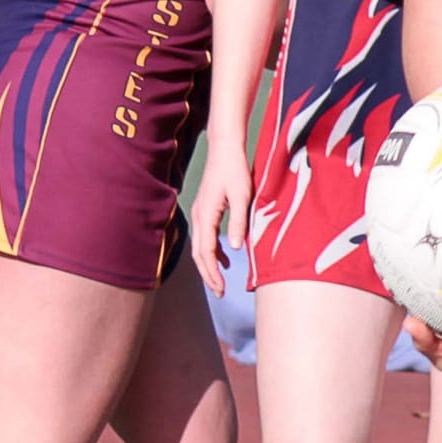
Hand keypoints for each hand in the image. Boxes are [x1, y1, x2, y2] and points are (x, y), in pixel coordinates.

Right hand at [189, 134, 252, 294]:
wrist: (225, 149)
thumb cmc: (235, 170)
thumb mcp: (243, 196)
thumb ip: (239, 222)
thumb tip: (236, 248)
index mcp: (206, 215)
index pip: (206, 252)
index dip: (213, 273)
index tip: (221, 289)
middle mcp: (198, 216)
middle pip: (199, 254)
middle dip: (209, 276)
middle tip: (220, 293)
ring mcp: (200, 213)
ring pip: (201, 247)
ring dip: (210, 266)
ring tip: (221, 284)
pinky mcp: (205, 210)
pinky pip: (206, 238)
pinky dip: (214, 252)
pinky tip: (227, 260)